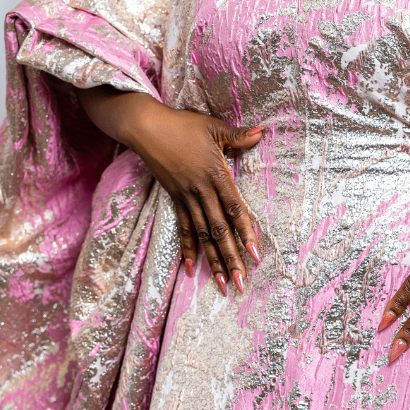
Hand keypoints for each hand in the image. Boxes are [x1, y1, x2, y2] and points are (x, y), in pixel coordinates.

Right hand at [76, 88, 262, 294]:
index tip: (255, 254)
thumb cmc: (183, 125)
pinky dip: (188, 249)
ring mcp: (186, 198)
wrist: (147, 128)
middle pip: (219, 230)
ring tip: (223, 285)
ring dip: (214, 260)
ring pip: (203, 235)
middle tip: (241, 283)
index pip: (234, 209)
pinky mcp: (174, 200)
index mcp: (215, 175)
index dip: (246, 232)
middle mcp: (201, 191)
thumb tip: (261, 132)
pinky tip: (193, 269)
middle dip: (231, 258)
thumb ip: (238, 136)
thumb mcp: (213, 127)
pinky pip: (182, 229)